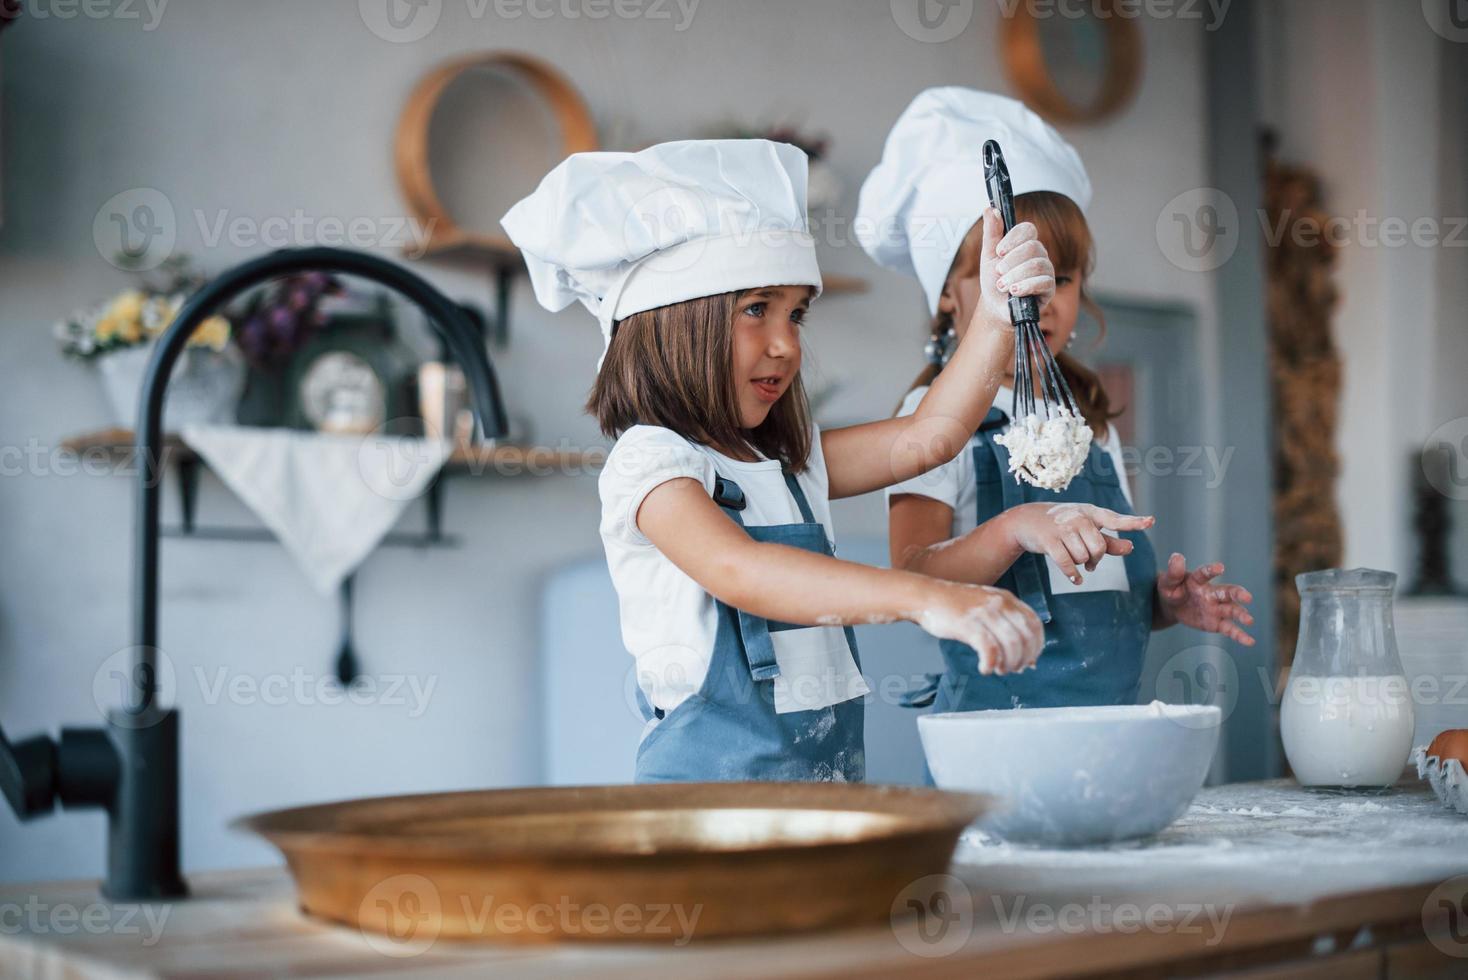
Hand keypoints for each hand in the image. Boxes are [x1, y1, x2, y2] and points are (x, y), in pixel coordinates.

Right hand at [911, 581, 1044, 676]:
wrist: (926, 596)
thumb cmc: (955, 606)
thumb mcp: (987, 607)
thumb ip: (1006, 626)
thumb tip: (1027, 658)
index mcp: (1007, 598)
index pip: (1035, 624)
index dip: (1037, 646)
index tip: (1031, 660)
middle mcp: (999, 603)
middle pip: (1026, 637)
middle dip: (1024, 659)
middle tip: (1014, 669)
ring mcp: (983, 612)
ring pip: (1011, 644)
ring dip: (1009, 664)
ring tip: (998, 669)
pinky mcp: (968, 624)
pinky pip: (989, 649)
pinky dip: (991, 663)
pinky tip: (985, 669)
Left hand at [971, 207, 1056, 337]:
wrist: (995, 307)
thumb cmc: (993, 281)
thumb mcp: (988, 256)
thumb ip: (991, 232)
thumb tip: (990, 209)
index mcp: (1025, 244)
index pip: (1028, 229)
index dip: (1013, 238)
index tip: (999, 251)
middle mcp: (1039, 255)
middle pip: (1033, 247)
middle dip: (1012, 261)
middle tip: (998, 272)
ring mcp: (1046, 271)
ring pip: (1037, 264)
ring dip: (1015, 276)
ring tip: (1002, 286)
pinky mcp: (1049, 288)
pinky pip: (1043, 282)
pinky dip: (1025, 286)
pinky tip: (1014, 292)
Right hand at [1002, 503, 1155, 584]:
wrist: (1028, 520)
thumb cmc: (1062, 525)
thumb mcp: (1086, 529)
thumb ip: (1108, 540)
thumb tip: (1130, 547)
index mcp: (1091, 513)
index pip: (1116, 519)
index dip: (1134, 522)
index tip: (1152, 521)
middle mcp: (1079, 518)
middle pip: (1099, 548)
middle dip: (1096, 559)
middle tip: (1090, 562)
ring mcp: (1063, 528)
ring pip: (1083, 557)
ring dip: (1080, 564)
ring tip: (1074, 559)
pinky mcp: (1049, 540)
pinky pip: (1067, 563)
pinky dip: (1073, 575)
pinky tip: (1076, 580)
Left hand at [1155, 553, 1254, 644]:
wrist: (1172, 607)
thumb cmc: (1171, 589)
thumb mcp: (1167, 582)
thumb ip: (1173, 572)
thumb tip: (1176, 556)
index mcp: (1198, 581)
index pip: (1205, 574)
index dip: (1211, 570)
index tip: (1220, 567)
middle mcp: (1212, 593)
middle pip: (1228, 592)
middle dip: (1238, 594)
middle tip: (1247, 597)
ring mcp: (1216, 608)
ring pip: (1232, 610)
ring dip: (1241, 615)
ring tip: (1249, 620)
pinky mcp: (1217, 623)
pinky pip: (1230, 629)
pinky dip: (1240, 635)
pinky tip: (1250, 641)